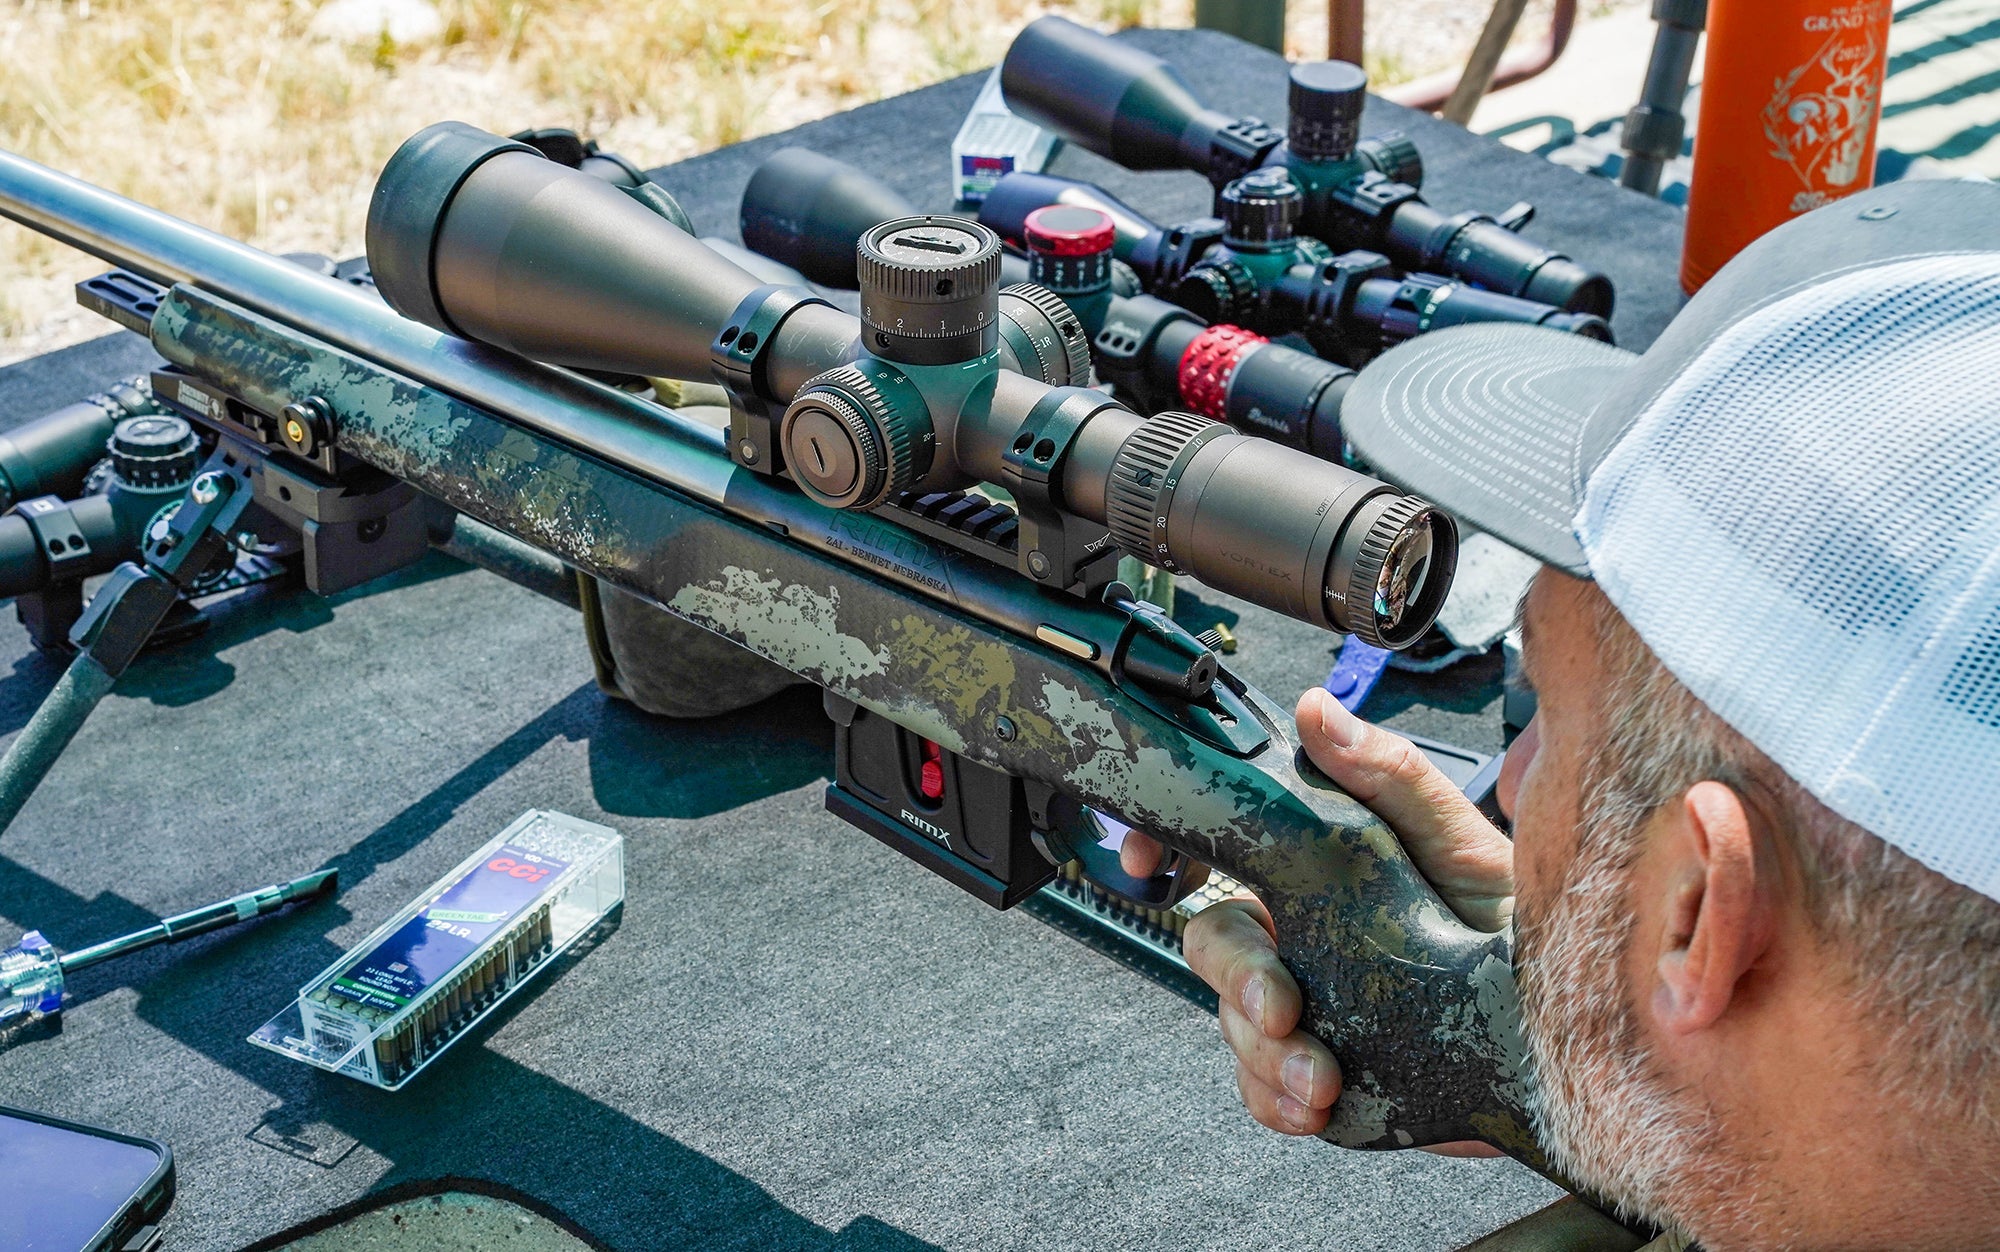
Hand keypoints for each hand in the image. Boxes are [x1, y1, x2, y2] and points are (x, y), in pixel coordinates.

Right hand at [1124, 687, 1517, 1140]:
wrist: (1574, 1031)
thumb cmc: (1517, 921)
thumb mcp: (1459, 839)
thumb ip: (1388, 777)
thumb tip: (1317, 709)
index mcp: (1315, 871)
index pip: (1219, 848)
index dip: (1168, 848)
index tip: (1146, 861)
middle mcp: (1300, 936)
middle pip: (1214, 944)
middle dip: (1237, 982)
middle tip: (1283, 1006)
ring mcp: (1310, 1007)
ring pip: (1234, 1023)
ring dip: (1262, 1053)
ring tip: (1318, 1075)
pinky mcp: (1329, 1074)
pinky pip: (1267, 1090)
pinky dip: (1276, 1099)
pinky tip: (1314, 1104)